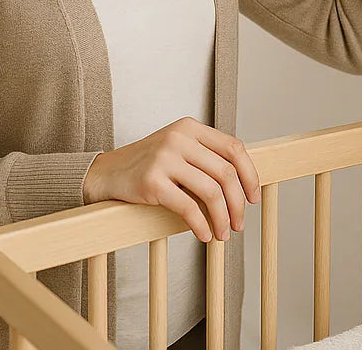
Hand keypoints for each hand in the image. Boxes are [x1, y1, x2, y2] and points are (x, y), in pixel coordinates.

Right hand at [81, 117, 261, 242]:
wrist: (108, 172)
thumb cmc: (149, 164)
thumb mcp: (178, 148)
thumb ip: (206, 157)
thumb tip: (243, 186)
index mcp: (190, 127)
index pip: (234, 147)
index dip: (249, 174)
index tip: (253, 197)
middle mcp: (179, 138)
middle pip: (225, 172)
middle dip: (238, 203)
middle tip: (240, 223)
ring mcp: (165, 158)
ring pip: (211, 191)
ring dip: (223, 218)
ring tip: (223, 233)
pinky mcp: (152, 182)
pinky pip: (188, 207)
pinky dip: (201, 225)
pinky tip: (204, 235)